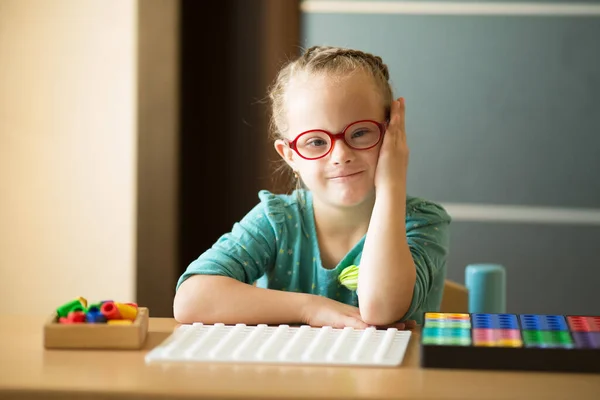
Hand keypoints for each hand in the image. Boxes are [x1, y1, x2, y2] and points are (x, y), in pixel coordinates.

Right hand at [301, 295, 415, 329]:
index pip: (380, 318)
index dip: (394, 320)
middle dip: (396, 321)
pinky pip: (355, 323)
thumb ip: (354, 323)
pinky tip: (373, 328)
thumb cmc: (325, 314)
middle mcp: (358, 314)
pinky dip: (364, 325)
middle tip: (413, 323)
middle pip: (380, 318)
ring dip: (385, 323)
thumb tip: (368, 328)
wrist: (309, 306)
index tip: (409, 322)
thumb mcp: (342, 319)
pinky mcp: (341, 319)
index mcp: (359, 315)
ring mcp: (350, 316)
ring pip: (371, 320)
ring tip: (401, 326)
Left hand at [375, 97, 408, 190]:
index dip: (399, 122)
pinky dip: (394, 122)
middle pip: (401, 126)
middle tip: (400, 100)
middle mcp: (402, 148)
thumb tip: (381, 160)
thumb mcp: (388, 169)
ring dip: (398, 113)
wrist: (392, 190)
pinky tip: (393, 113)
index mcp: (401, 152)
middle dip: (401, 113)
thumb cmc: (388, 184)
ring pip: (398, 126)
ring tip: (397, 101)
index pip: (400, 133)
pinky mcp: (391, 149)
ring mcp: (398, 148)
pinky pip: (393, 132)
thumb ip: (386, 161)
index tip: (398, 113)